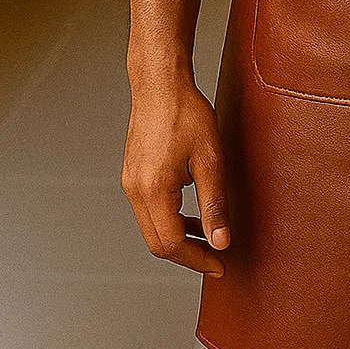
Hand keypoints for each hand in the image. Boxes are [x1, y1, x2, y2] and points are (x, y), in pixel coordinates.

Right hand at [121, 73, 230, 276]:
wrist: (160, 83)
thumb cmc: (186, 112)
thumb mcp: (210, 159)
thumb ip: (214, 204)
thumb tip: (220, 241)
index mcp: (153, 190)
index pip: (172, 244)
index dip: (197, 259)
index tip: (220, 264)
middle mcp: (135, 191)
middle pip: (157, 242)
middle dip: (187, 254)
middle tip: (215, 257)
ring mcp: (129, 183)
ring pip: (151, 228)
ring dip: (177, 237)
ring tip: (206, 235)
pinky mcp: (131, 174)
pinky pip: (147, 210)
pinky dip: (168, 219)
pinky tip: (189, 211)